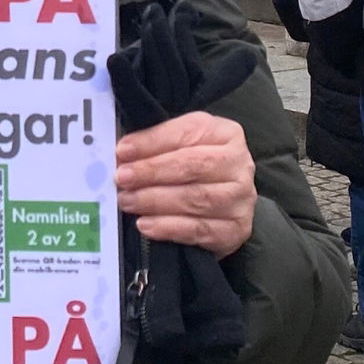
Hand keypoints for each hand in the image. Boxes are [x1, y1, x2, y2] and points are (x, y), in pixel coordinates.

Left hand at [115, 111, 255, 259]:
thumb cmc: (193, 167)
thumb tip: (121, 153)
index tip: (122, 151)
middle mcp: (240, 165)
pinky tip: (146, 224)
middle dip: (152, 172)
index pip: (186, 133)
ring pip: (196, 199)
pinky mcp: (236, 230)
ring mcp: (241, 199)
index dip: (152, 142)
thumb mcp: (178, 145)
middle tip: (122, 178)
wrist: (223, 202)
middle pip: (193, 166)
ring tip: (127, 201)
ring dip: (155, 201)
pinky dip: (169, 227)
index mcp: (225, 134)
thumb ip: (154, 144)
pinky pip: (199, 230)